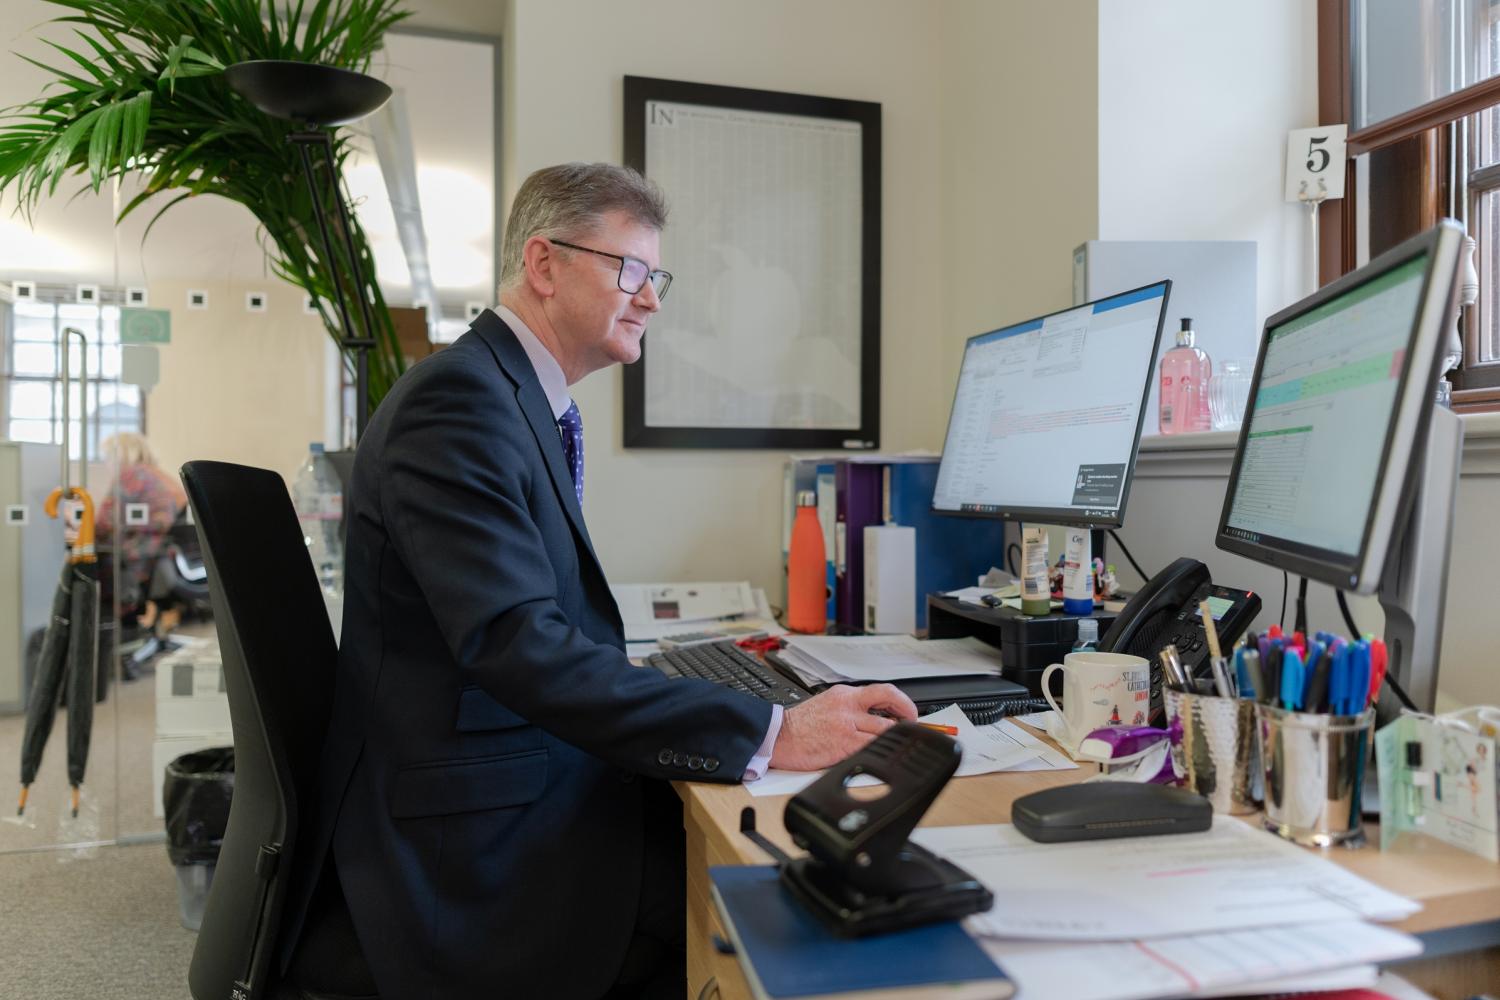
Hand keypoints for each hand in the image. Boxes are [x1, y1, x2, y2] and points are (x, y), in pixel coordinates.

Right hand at [770, 683, 918, 770]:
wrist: (778, 737)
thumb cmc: (800, 726)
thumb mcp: (827, 705)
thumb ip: (851, 708)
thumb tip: (877, 718)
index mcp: (844, 694)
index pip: (882, 690)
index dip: (902, 701)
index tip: (908, 712)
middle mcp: (848, 705)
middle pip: (889, 700)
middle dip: (907, 713)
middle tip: (913, 724)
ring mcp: (847, 724)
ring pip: (885, 728)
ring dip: (894, 737)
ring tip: (893, 743)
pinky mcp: (844, 744)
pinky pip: (872, 747)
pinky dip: (881, 751)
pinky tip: (880, 754)